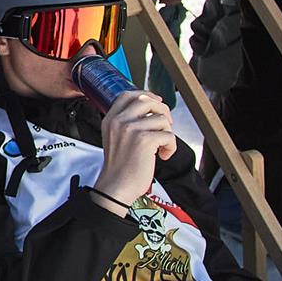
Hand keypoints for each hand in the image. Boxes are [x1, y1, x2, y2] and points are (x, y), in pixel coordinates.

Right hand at [93, 90, 175, 208]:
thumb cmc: (120, 166)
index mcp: (110, 119)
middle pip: (146, 100)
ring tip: (161, 146)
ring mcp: (130, 129)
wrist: (116, 186)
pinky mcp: (144, 140)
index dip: (145, 95)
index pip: (127, 95)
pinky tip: (162, 155)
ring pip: (161, 119)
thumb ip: (126, 122)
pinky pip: (169, 136)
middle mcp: (118, 121)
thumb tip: (151, 111)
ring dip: (168, 134)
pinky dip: (171, 147)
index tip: (156, 103)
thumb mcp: (115, 138)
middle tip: (166, 124)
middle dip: (162, 110)